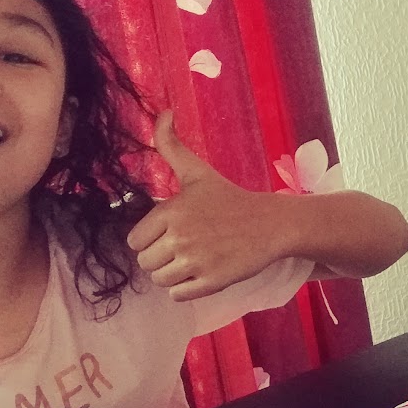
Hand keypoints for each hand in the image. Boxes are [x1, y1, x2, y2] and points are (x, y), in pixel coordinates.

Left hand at [127, 111, 284, 300]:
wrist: (271, 224)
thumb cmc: (230, 199)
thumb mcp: (198, 172)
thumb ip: (171, 145)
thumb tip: (163, 111)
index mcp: (170, 211)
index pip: (136, 241)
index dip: (152, 239)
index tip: (174, 232)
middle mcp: (180, 237)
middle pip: (146, 264)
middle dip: (163, 258)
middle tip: (187, 248)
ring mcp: (196, 261)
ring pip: (161, 281)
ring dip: (174, 275)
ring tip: (194, 260)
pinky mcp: (211, 282)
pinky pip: (178, 295)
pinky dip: (187, 289)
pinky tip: (203, 273)